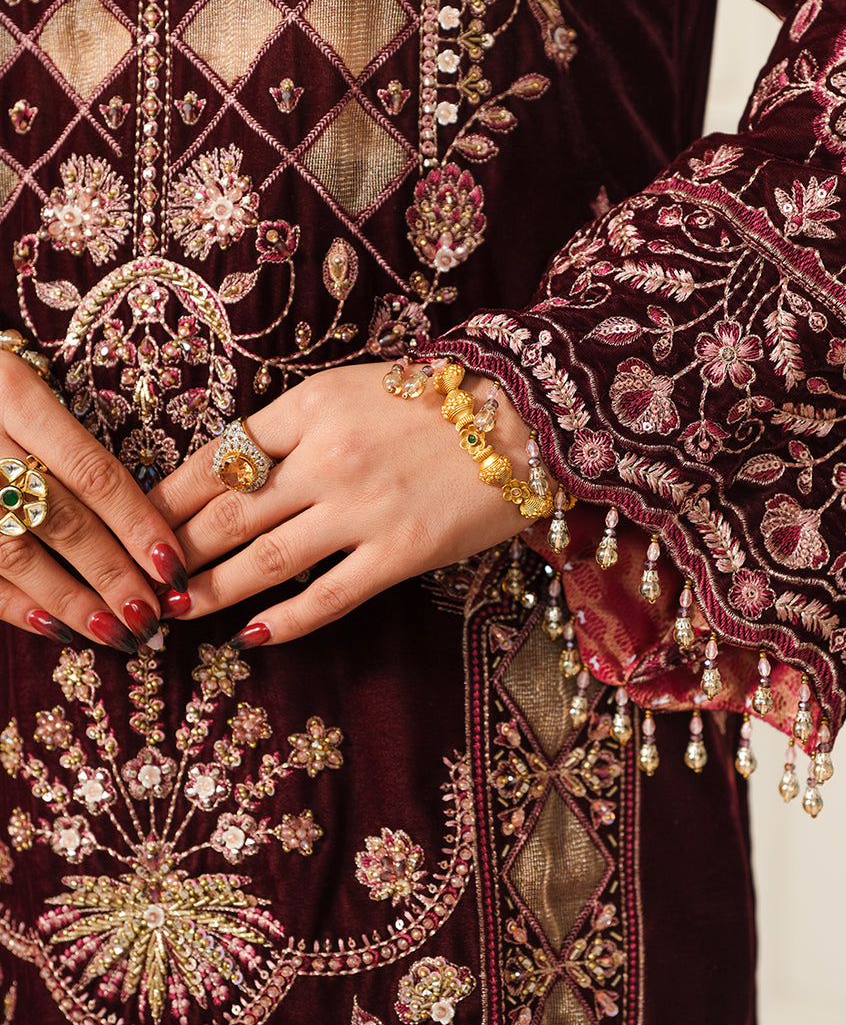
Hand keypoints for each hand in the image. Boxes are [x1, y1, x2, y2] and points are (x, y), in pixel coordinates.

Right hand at [0, 352, 188, 650]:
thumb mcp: (22, 384)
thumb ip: (69, 441)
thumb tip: (143, 520)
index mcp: (13, 394)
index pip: (92, 471)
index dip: (137, 523)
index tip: (171, 565)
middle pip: (59, 517)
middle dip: (112, 574)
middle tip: (151, 614)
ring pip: (16, 553)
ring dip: (71, 600)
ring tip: (116, 633)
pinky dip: (17, 605)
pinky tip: (56, 628)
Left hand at [149, 363, 531, 644]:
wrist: (528, 415)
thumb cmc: (441, 398)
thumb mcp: (357, 387)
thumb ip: (299, 425)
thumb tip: (234, 466)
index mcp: (312, 404)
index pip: (218, 455)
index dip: (169, 495)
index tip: (138, 520)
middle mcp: (328, 456)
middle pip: (227, 512)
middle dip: (174, 550)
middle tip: (140, 578)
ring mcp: (363, 508)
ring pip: (264, 559)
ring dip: (210, 591)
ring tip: (173, 612)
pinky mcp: (400, 552)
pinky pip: (328, 596)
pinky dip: (283, 622)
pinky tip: (250, 637)